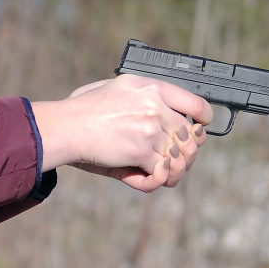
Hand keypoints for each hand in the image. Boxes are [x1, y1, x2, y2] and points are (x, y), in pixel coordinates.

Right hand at [31, 75, 212, 191]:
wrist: (65, 126)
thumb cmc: (82, 109)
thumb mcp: (116, 88)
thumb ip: (142, 95)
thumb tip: (161, 110)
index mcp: (151, 87)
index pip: (196, 103)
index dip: (203, 119)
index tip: (199, 129)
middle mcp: (155, 106)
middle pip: (189, 135)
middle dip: (186, 152)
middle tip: (175, 160)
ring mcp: (150, 129)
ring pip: (180, 157)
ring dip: (174, 170)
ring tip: (163, 173)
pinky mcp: (140, 151)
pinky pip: (163, 172)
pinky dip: (157, 180)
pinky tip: (151, 177)